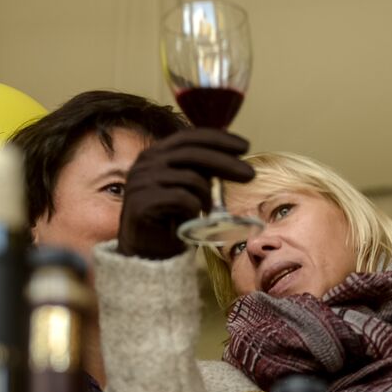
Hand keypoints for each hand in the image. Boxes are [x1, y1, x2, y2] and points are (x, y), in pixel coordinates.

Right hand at [117, 129, 254, 260]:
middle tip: (250, 175)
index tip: (244, 146)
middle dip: (226, 162)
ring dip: (206, 197)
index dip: (218, 139)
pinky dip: (193, 209)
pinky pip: (181, 198)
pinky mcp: (140, 202)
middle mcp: (145, 162)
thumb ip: (200, 170)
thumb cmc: (171, 222)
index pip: (189, 137)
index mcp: (155, 154)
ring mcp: (140, 181)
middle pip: (192, 153)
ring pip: (190, 178)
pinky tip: (191, 219)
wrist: (147, 255)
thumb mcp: (188, 189)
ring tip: (207, 211)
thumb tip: (232, 155)